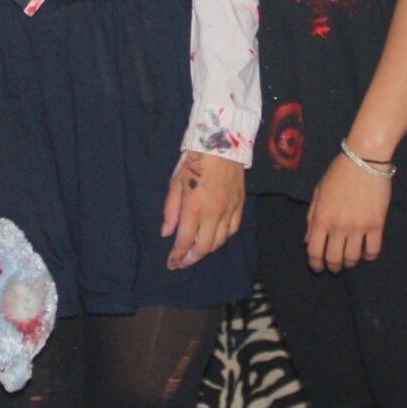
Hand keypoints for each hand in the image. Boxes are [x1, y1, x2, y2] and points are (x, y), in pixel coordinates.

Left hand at [160, 152, 244, 271]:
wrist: (221, 144)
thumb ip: (171, 210)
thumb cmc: (194, 161)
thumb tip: (167, 232)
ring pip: (220, 241)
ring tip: (197, 250)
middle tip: (183, 262)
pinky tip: (215, 237)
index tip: (171, 264)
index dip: (177, 256)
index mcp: (194, 207)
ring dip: (207, 250)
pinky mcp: (239, 205)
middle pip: (204, 247)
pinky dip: (223, 238)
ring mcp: (229, 210)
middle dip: (192, 258)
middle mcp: (213, 213)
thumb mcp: (175, 183)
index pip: (185, 241)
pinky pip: (233, 229)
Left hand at [306, 153, 390, 272]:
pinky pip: (373, 250)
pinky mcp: (377, 225)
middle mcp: (338, 226)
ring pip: (353, 258)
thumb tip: (308, 239)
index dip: (315, 264)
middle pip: (334, 258)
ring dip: (350, 263)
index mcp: (321, 218)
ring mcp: (358, 227)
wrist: (365, 159)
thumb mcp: (318, 192)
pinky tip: (366, 253)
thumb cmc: (339, 172)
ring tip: (349, 261)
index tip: (318, 267)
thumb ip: (312, 217)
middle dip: (333, 267)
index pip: (314, 251)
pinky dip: (369, 256)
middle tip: (335, 267)